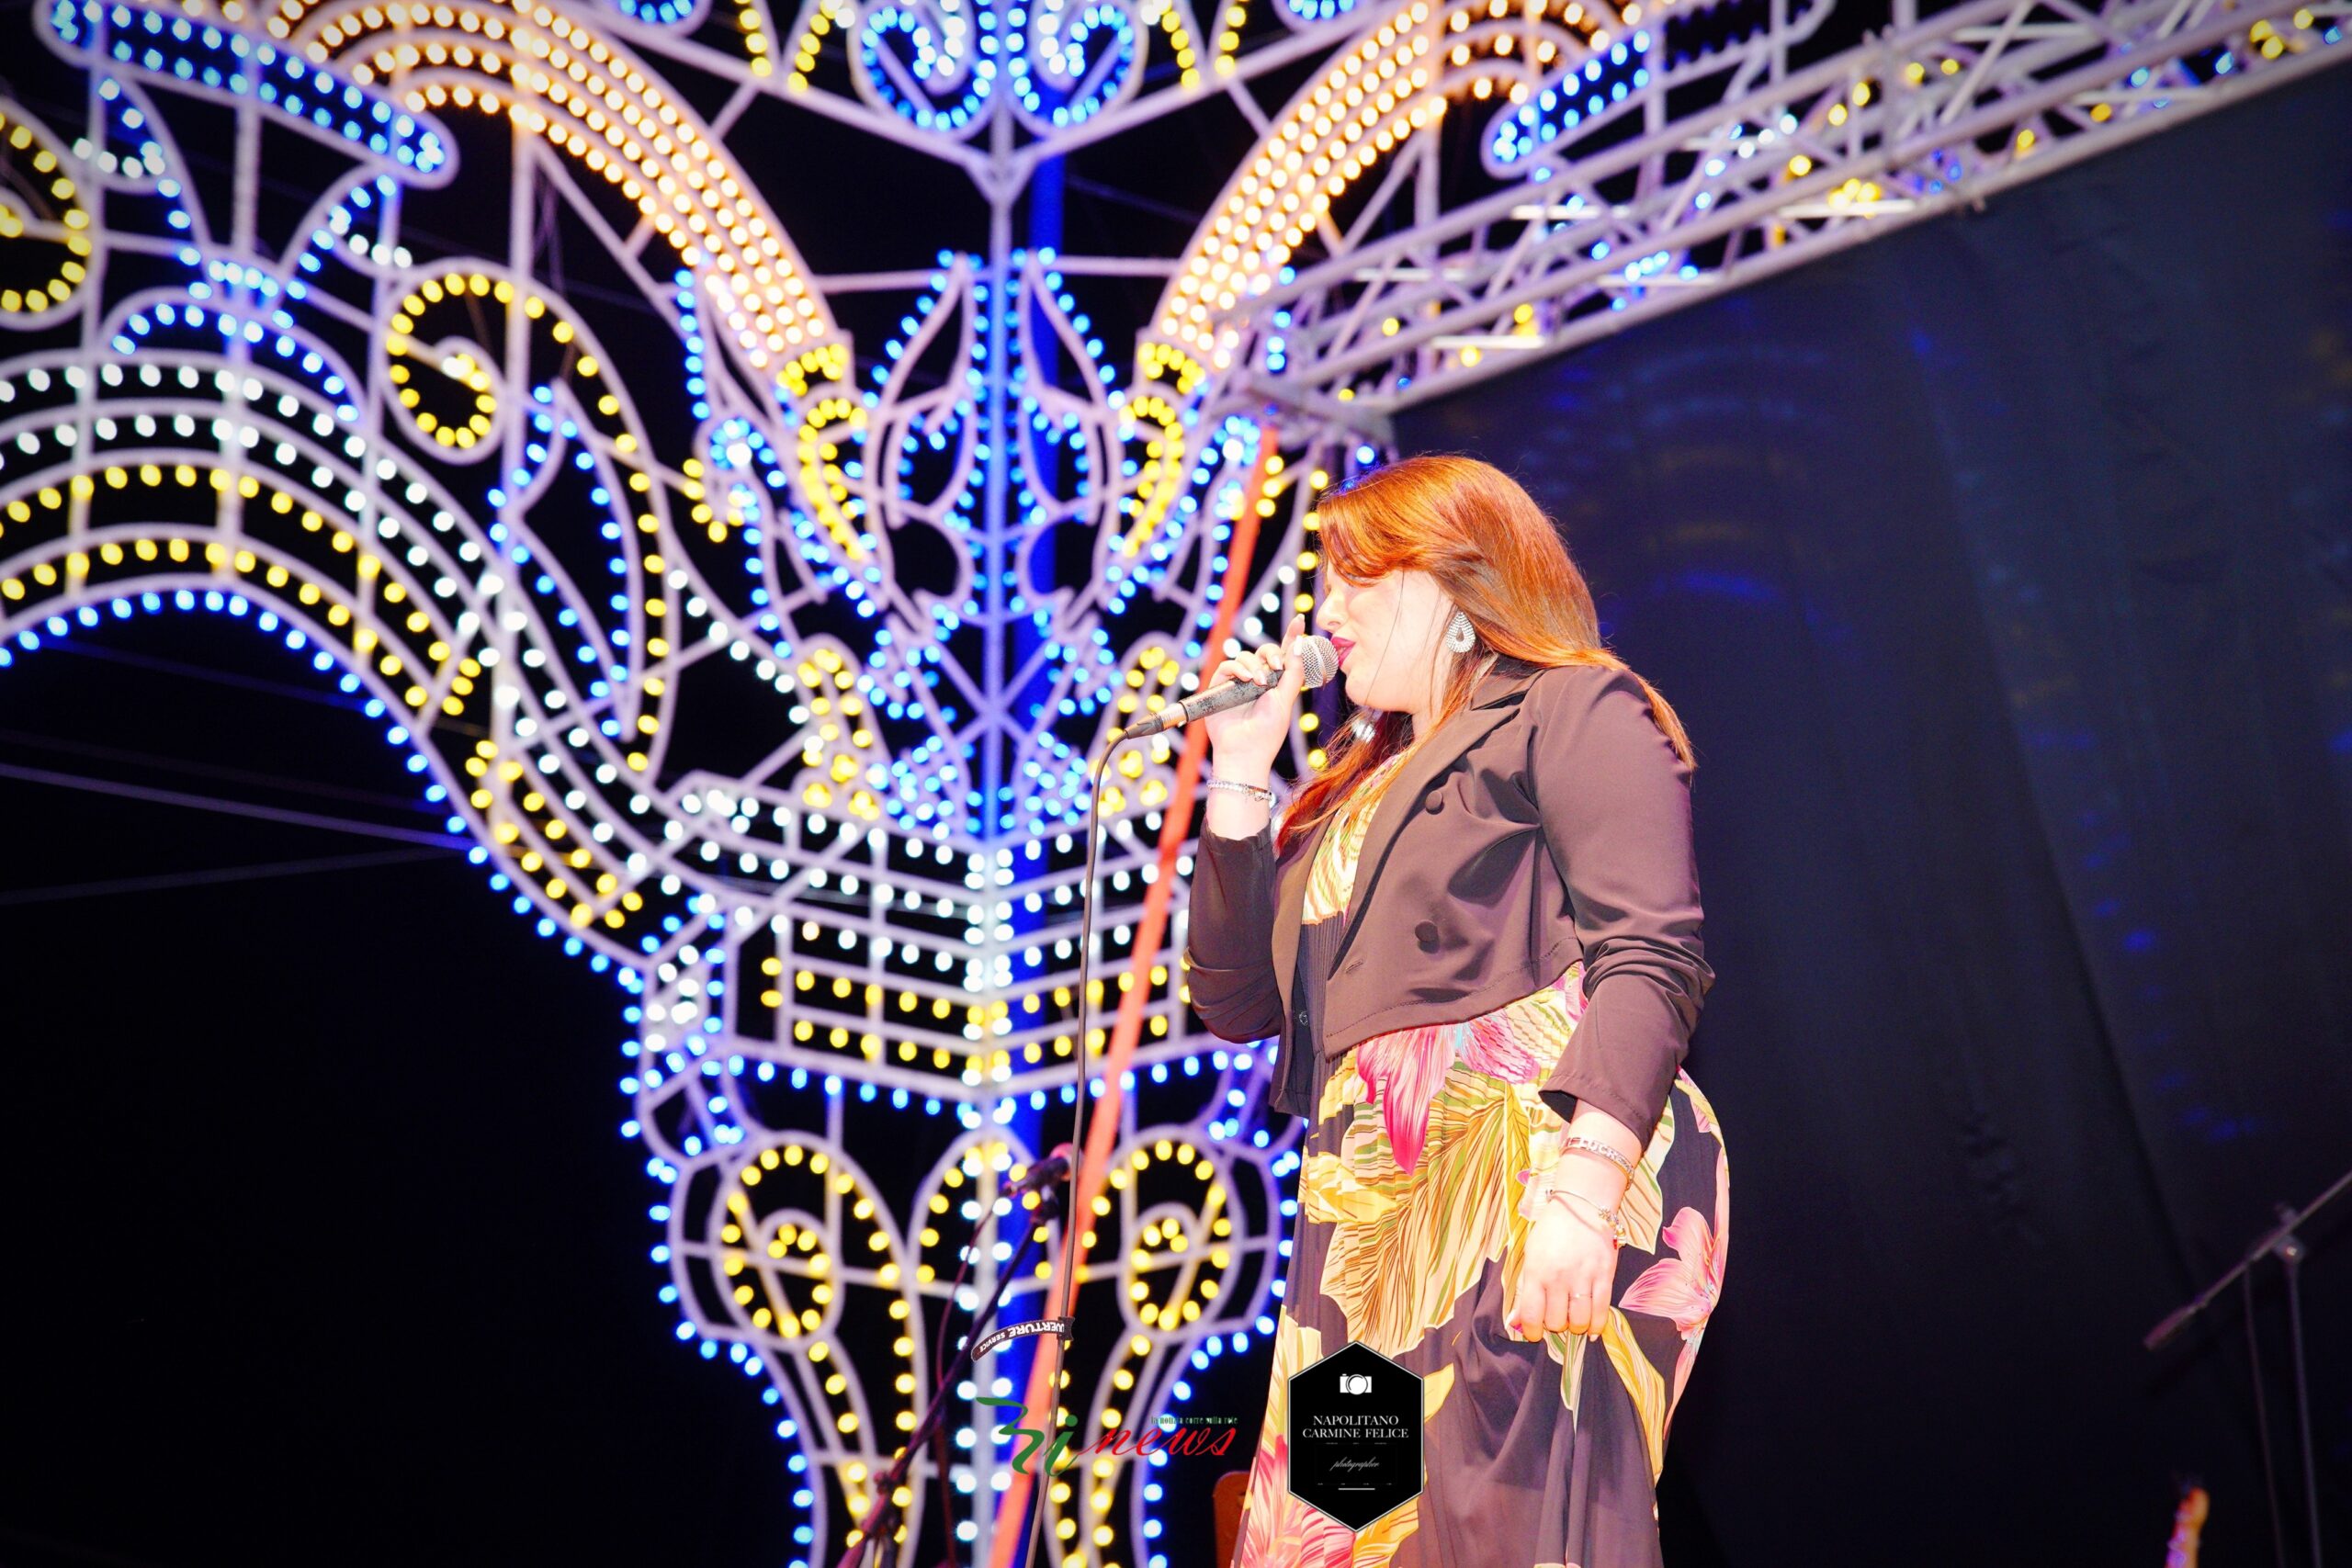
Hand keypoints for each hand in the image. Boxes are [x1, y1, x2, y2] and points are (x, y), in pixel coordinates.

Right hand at [1201, 613, 1308, 778]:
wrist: (1246, 750)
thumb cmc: (1268, 731)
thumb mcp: (1285, 699)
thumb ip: (1293, 673)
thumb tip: (1300, 644)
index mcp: (1277, 683)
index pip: (1285, 654)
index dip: (1292, 636)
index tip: (1300, 618)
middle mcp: (1258, 679)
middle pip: (1265, 651)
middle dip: (1273, 653)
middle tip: (1278, 667)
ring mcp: (1238, 682)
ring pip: (1245, 656)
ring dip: (1255, 665)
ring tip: (1259, 683)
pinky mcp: (1220, 686)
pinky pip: (1227, 666)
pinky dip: (1237, 668)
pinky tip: (1246, 679)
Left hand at [1505, 1207, 1617, 1342]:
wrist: (1581, 1208)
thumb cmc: (1551, 1232)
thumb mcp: (1530, 1256)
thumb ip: (1524, 1290)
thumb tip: (1515, 1321)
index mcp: (1536, 1272)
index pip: (1531, 1314)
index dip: (1532, 1331)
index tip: (1535, 1333)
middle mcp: (1558, 1277)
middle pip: (1556, 1321)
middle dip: (1555, 1325)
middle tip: (1557, 1316)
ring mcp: (1583, 1277)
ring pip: (1579, 1320)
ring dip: (1576, 1326)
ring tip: (1573, 1319)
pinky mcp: (1604, 1276)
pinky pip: (1601, 1311)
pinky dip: (1597, 1325)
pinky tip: (1592, 1327)